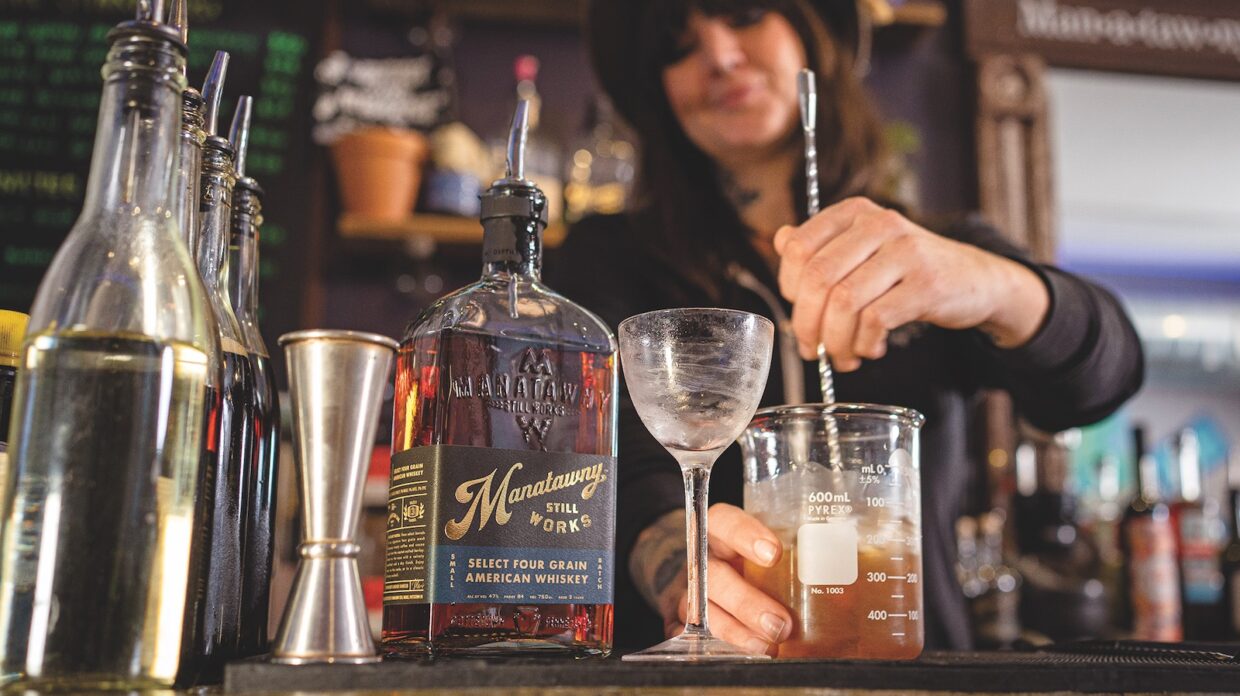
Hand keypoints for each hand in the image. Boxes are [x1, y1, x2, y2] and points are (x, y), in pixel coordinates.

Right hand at [629, 504, 791, 655]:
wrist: (707, 576)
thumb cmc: (751, 563)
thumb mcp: (766, 549)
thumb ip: (797, 559)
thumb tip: (852, 579)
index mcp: (720, 533)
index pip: (724, 522)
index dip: (745, 535)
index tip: (774, 554)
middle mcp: (700, 561)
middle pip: (713, 575)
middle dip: (746, 602)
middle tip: (781, 624)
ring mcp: (686, 593)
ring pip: (700, 610)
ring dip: (735, 632)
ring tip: (768, 647)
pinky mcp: (680, 623)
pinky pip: (689, 639)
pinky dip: (714, 650)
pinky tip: (741, 658)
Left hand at [774, 197, 1048, 369]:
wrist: (976, 279)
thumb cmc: (910, 269)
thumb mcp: (865, 249)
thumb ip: (823, 245)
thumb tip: (780, 239)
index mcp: (855, 212)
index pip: (798, 248)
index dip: (789, 289)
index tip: (802, 313)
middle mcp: (879, 224)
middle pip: (818, 279)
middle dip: (808, 325)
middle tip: (812, 349)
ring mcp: (905, 251)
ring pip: (845, 303)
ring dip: (837, 341)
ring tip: (844, 357)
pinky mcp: (926, 284)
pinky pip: (876, 320)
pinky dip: (865, 344)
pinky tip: (872, 349)